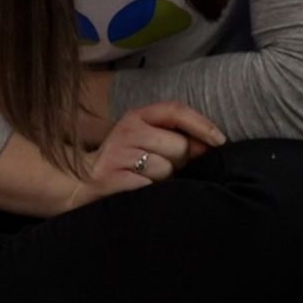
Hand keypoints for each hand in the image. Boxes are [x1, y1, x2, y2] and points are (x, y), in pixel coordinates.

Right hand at [88, 101, 225, 183]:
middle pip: (179, 146)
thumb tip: (211, 143)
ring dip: (163, 180)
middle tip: (160, 166)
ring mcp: (117, 155)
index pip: (176, 110)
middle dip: (179, 161)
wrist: (83, 182)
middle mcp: (127, 131)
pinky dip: (150, 192)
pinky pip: (150, 187)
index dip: (202, 125)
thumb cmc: (127, 161)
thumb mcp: (149, 139)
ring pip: (166, 170)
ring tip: (145, 179)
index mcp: (137, 116)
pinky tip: (139, 190)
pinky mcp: (112, 179)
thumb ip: (179, 137)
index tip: (220, 141)